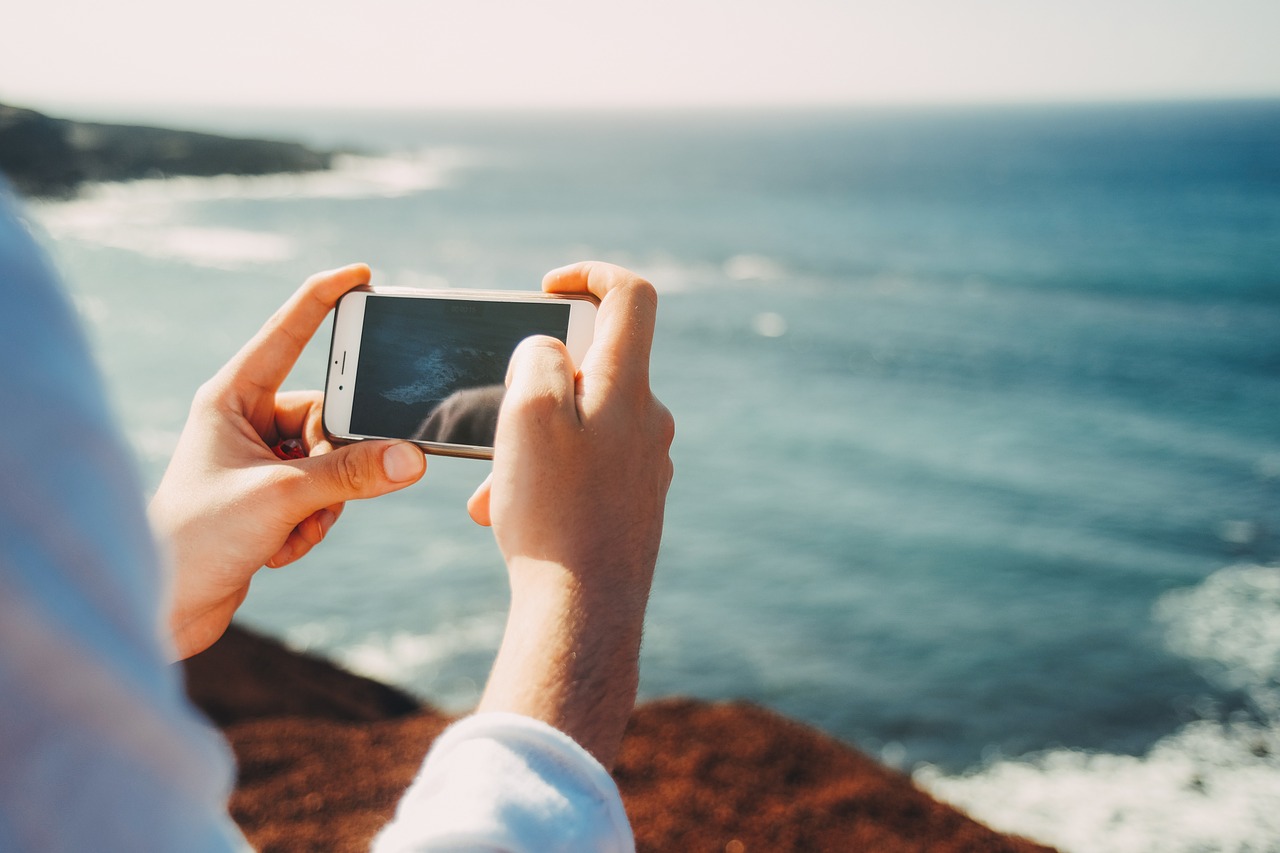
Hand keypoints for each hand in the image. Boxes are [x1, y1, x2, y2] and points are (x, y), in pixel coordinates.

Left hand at [150, 265, 426, 659]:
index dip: (324, 300)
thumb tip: (412, 458)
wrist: (166, 608)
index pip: (287, 334)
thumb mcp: (282, 498)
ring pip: (332, 461)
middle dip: (335, 460)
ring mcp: (260, 460)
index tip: (362, 274)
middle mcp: (245, 421)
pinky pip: (323, 495)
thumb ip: (351, 474)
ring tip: (284, 529)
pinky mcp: (270, 496)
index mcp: (231, 397)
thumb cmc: (197, 539)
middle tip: (314, 492)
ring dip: (324, 502)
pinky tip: (276, 549)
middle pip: (329, 415)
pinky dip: (312, 524)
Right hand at [467, 261, 674, 768]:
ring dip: (528, 443)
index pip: (631, 296)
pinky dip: (544, 478)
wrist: (584, 613)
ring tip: (493, 490)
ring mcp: (646, 464)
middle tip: (496, 422)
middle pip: (593, 366)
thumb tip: (552, 350)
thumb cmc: (553, 511)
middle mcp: (649, 420)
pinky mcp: (634, 502)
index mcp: (629, 388)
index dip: (589, 274)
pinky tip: (508, 515)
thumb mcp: (528, 412)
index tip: (547, 287)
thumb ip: (540, 357)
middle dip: (533, 385)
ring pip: (579, 426)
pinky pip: (584, 469)